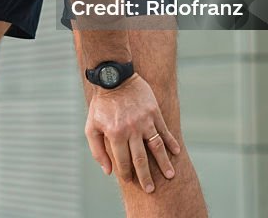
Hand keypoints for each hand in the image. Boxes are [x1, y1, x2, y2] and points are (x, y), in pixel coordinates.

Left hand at [84, 74, 181, 192]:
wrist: (114, 77)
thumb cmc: (101, 105)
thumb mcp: (92, 126)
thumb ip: (97, 150)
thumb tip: (108, 171)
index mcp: (115, 134)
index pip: (123, 161)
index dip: (127, 174)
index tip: (131, 181)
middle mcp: (132, 130)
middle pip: (141, 159)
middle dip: (146, 177)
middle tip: (151, 189)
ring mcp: (145, 121)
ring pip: (157, 147)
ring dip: (164, 163)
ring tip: (170, 175)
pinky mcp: (154, 112)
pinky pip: (164, 131)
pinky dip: (171, 142)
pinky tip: (176, 152)